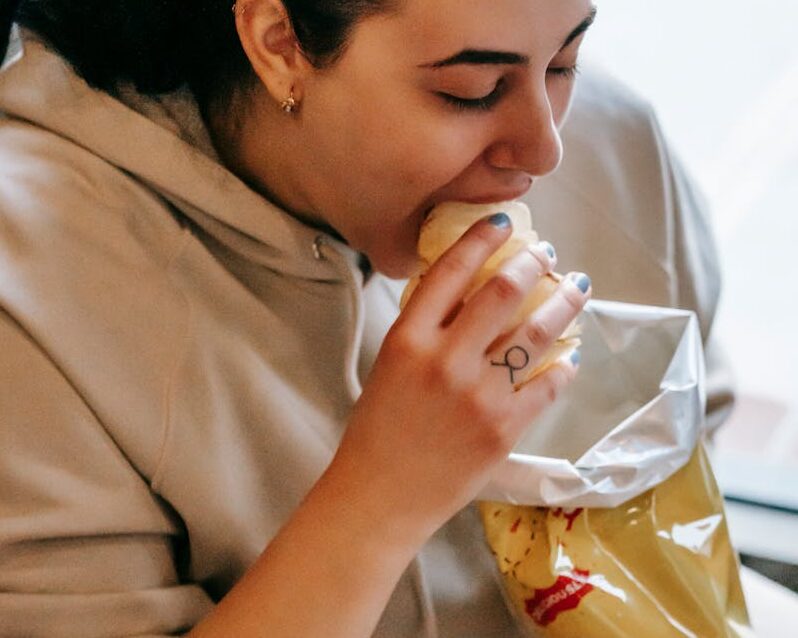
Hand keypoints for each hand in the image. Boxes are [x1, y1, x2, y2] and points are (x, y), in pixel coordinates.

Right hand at [328, 214, 590, 548]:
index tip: (502, 223)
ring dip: (565, 303)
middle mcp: (445, 359)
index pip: (450, 271)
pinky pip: (548, 386)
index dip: (481, 239)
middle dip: (533, 264)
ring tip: (577, 288)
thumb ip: (426, 328)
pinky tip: (571, 355)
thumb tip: (471, 293)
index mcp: (408, 339)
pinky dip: (565, 365)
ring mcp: (479, 395)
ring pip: (537, 333)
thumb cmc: (378, 430)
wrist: (381, 497)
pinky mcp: (504, 429)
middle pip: (503, 292)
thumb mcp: (390, 365)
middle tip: (547, 255)